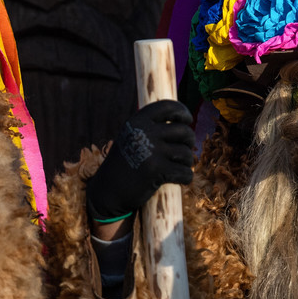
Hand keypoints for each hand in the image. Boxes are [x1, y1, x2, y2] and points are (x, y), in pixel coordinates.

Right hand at [86, 100, 194, 220]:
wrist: (108, 191)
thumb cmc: (124, 164)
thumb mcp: (131, 137)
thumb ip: (151, 127)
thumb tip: (184, 121)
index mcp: (137, 121)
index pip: (168, 106)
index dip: (182, 112)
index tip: (187, 120)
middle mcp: (144, 132)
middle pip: (184, 131)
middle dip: (189, 141)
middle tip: (184, 152)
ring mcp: (151, 151)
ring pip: (186, 154)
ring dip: (186, 163)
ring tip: (176, 167)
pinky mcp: (157, 170)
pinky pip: (185, 172)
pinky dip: (185, 178)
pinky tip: (179, 180)